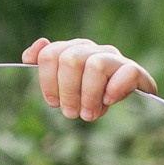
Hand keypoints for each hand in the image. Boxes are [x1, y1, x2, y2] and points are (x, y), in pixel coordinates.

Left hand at [24, 37, 156, 120]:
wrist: (130, 104)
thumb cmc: (90, 95)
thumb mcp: (64, 84)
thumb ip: (46, 68)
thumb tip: (28, 56)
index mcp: (73, 50)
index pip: (49, 55)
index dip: (47, 81)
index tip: (53, 102)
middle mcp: (93, 50)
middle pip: (70, 59)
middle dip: (67, 91)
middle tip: (70, 113)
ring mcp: (115, 59)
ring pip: (95, 65)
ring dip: (89, 95)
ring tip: (88, 114)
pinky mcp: (135, 71)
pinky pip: (127, 72)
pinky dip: (114, 90)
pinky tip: (108, 102)